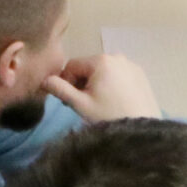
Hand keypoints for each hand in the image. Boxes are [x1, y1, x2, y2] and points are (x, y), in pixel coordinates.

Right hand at [44, 51, 161, 121]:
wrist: (142, 130)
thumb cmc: (108, 116)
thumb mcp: (80, 104)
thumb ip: (60, 89)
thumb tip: (44, 80)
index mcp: (101, 60)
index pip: (72, 65)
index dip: (65, 82)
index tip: (68, 101)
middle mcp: (117, 56)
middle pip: (88, 67)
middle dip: (82, 83)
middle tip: (83, 104)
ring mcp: (131, 65)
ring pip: (104, 71)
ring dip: (96, 84)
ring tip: (98, 104)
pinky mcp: (141, 74)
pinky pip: (119, 75)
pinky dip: (112, 84)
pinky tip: (114, 101)